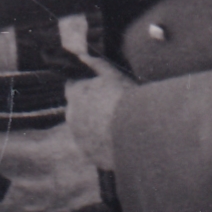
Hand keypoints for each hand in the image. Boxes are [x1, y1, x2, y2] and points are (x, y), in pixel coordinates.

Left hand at [65, 53, 132, 172]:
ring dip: (95, 127)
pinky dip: (101, 145)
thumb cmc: (126, 98)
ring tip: (117, 126)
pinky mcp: (89, 155)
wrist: (139, 132)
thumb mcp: (113, 74)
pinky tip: (117, 140)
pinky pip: (93, 148)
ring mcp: (79, 137)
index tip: (100, 91)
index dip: (86, 88)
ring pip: (84, 129)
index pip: (72, 87)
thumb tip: (81, 56)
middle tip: (111, 109)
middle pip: (77, 110)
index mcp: (75, 94)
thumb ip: (95, 64)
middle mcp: (71, 116)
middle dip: (90, 108)